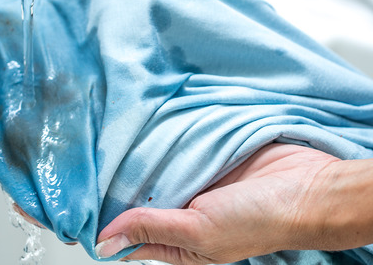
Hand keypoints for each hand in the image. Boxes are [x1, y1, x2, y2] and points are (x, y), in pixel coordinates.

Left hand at [94, 143, 340, 264]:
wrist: (310, 186)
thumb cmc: (263, 220)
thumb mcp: (200, 231)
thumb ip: (153, 229)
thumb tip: (105, 241)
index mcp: (180, 244)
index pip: (127, 236)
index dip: (98, 223)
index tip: (62, 205)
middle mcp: (184, 212)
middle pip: (136, 200)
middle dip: (111, 186)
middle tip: (75, 165)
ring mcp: (196, 180)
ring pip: (153, 169)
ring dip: (134, 159)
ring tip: (99, 142)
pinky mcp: (208, 153)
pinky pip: (175, 145)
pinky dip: (159, 139)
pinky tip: (137, 128)